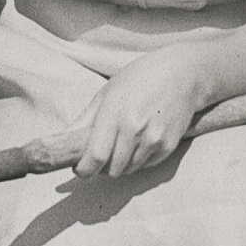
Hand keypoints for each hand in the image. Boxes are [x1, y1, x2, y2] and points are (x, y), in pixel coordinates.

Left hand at [74, 52, 207, 179]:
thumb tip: (63, 141)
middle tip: (99, 156)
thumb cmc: (139, 79)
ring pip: (127, 170)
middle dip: (100, 168)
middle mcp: (134, 129)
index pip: (95, 157)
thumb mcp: (107, 93)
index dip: (84, 169)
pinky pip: (145, 166)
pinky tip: (137, 143)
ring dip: (119, 165)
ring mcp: (153, 139)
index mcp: (114, 114)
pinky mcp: (168, 146)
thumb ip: (85, 120)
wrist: (182, 75)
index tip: (80, 169)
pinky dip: (137, 161)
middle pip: (111, 169)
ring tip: (119, 146)